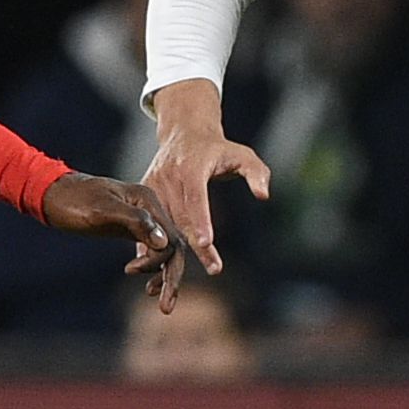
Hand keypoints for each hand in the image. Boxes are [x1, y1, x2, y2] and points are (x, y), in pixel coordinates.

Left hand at [41, 172, 186, 302]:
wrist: (52, 194)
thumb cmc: (74, 200)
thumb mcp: (102, 211)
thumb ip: (135, 222)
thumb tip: (163, 243)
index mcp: (148, 200)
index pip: (170, 237)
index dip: (161, 261)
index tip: (130, 271)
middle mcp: (150, 209)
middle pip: (172, 247)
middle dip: (171, 278)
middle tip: (166, 308)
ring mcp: (141, 219)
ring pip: (163, 251)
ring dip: (163, 276)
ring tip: (156, 298)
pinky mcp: (131, 228)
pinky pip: (151, 250)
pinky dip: (152, 268)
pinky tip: (146, 283)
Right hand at [144, 82, 271, 291]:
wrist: (184, 134)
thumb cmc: (220, 149)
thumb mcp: (243, 155)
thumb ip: (256, 173)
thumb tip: (263, 194)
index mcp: (192, 165)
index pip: (196, 196)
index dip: (201, 220)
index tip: (206, 243)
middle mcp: (169, 176)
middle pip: (181, 216)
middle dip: (195, 245)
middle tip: (214, 268)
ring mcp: (154, 185)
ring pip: (163, 224)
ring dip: (171, 250)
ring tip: (183, 275)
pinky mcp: (145, 193)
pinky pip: (150, 223)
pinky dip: (154, 244)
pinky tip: (159, 269)